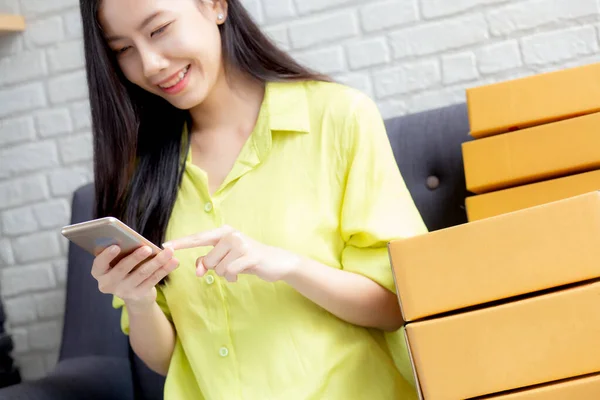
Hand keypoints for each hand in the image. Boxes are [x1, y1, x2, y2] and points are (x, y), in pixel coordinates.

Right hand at [91, 245, 178, 307]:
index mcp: (100, 272)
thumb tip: (136, 240)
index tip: (116, 246)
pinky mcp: (139, 294)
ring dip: (157, 261)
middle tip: (147, 248)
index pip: (99, 265)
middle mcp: (108, 284)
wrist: (134, 293)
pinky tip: (174, 261)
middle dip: (136, 257)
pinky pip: (154, 280)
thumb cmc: (125, 267)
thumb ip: (123, 251)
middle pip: (122, 269)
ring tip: (168, 251)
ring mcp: (124, 291)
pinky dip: (165, 269)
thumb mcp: (119, 260)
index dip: (106, 256)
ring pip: (142, 274)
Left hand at [163, 225, 300, 282]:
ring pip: (218, 268)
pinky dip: (233, 277)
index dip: (182, 242)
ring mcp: (241, 244)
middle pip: (208, 260)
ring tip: (238, 268)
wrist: (275, 261)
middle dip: (216, 268)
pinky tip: (241, 274)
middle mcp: (231, 234)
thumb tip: (197, 270)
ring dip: (226, 274)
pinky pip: (230, 272)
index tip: (165, 245)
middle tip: (230, 266)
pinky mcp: (249, 255)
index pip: (198, 237)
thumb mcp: (226, 258)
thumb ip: (208, 261)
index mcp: (223, 231)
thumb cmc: (247, 259)